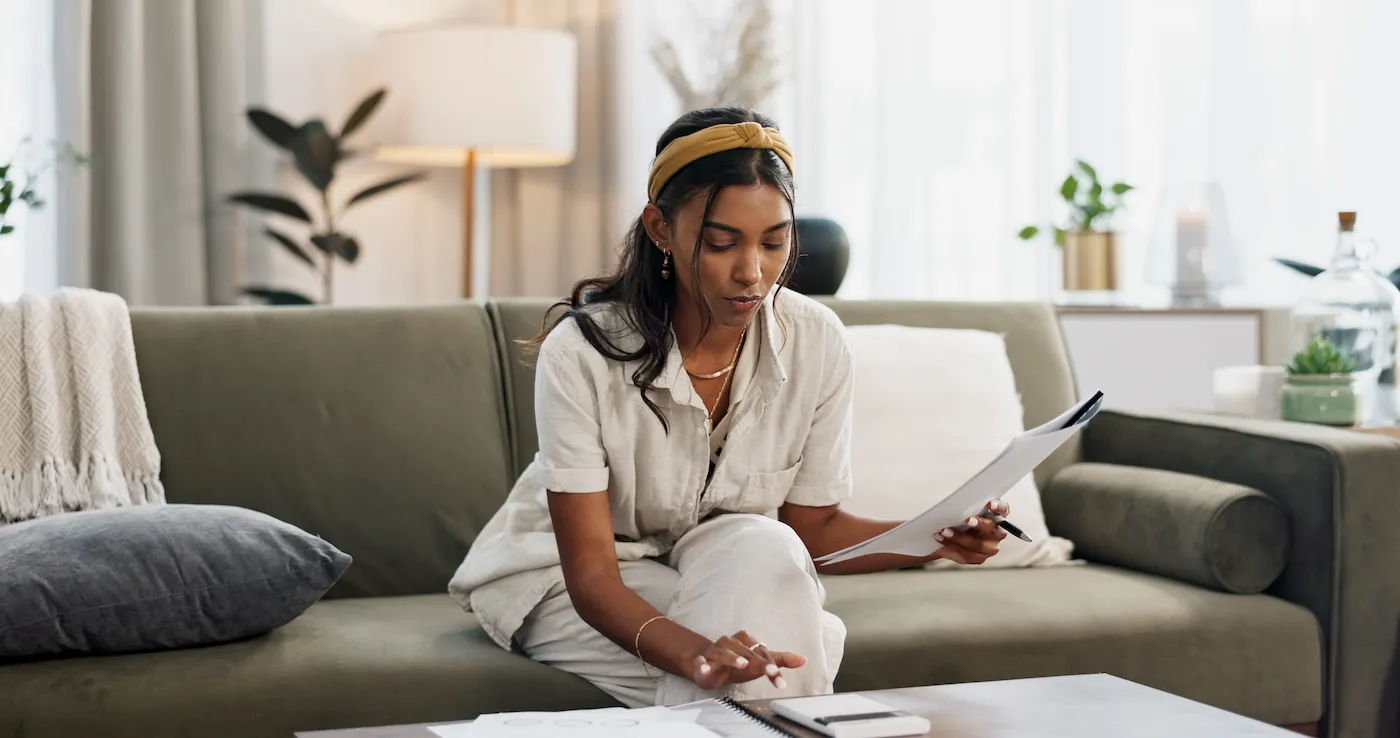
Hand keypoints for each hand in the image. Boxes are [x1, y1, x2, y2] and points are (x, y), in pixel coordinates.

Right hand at [687, 630, 806, 690]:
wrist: (707, 663)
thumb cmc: (737, 662)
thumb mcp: (760, 662)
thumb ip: (780, 660)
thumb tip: (804, 659)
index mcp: (745, 642)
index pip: (762, 652)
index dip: (770, 663)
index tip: (778, 674)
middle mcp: (731, 644)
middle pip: (746, 652)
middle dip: (758, 663)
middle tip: (770, 671)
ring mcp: (715, 652)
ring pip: (724, 653)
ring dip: (733, 658)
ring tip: (743, 665)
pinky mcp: (701, 662)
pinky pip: (701, 662)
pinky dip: (702, 665)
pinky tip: (705, 669)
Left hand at [934, 499, 1008, 564]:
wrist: (947, 532)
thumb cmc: (958, 514)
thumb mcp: (962, 507)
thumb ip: (965, 503)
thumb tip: (957, 499)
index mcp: (997, 515)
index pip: (1003, 509)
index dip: (998, 507)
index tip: (989, 504)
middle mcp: (997, 532)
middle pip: (992, 529)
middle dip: (978, 524)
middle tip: (966, 520)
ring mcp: (990, 547)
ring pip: (979, 545)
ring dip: (960, 538)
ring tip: (944, 532)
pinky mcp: (979, 557)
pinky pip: (968, 556)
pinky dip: (952, 548)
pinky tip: (941, 541)